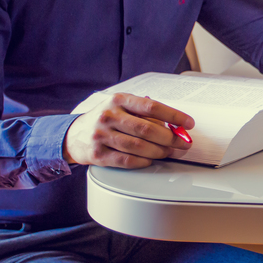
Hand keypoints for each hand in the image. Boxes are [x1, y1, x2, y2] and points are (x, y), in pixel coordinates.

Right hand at [63, 93, 194, 167]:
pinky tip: (150, 160)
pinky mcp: (98, 154)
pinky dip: (144, 162)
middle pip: (148, 129)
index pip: (152, 106)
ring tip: (168, 152)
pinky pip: (127, 160)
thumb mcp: (121, 107)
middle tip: (182, 143)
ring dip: (159, 152)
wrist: (74, 134)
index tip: (188, 123)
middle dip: (170, 138)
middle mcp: (109, 116)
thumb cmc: (105, 119)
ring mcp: (102, 136)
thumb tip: (174, 125)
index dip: (174, 116)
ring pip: (139, 147)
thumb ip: (145, 112)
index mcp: (119, 100)